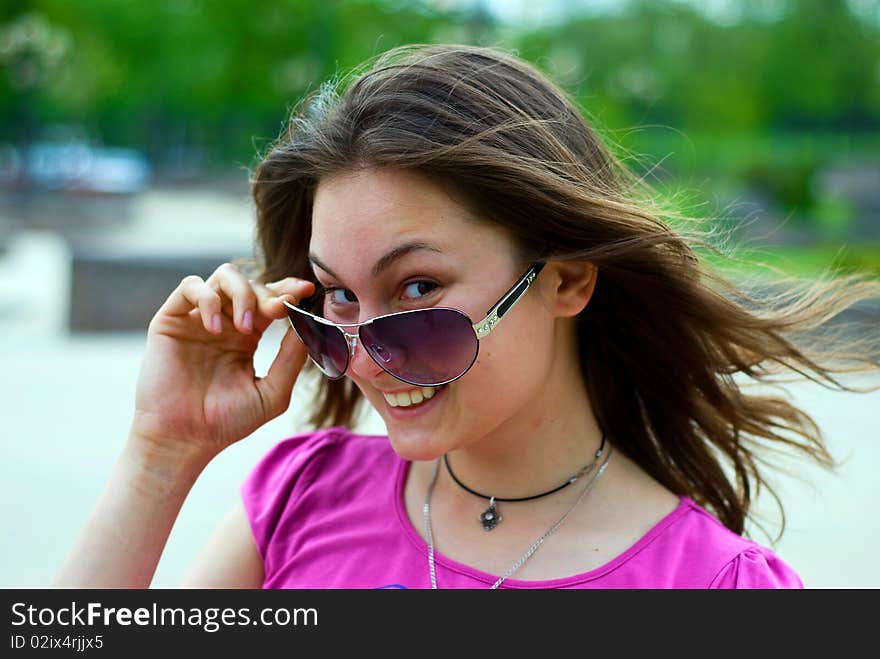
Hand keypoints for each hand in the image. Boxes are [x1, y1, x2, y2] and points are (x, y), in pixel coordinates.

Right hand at [129, 262, 315, 463]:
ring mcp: (198, 319)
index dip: (289, 290)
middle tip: (278, 311)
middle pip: (252, 284)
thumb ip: (291, 359)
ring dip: (242, 293)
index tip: (306, 290)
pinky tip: (216, 328)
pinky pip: (190, 287)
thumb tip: (309, 325)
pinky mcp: (171, 320)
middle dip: (269, 293)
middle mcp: (224, 322)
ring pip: (224, 276)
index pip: (271, 301)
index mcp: (248, 337)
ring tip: (245, 328)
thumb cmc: (227, 422)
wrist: (184, 440)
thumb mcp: (272, 393)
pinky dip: (207, 298)